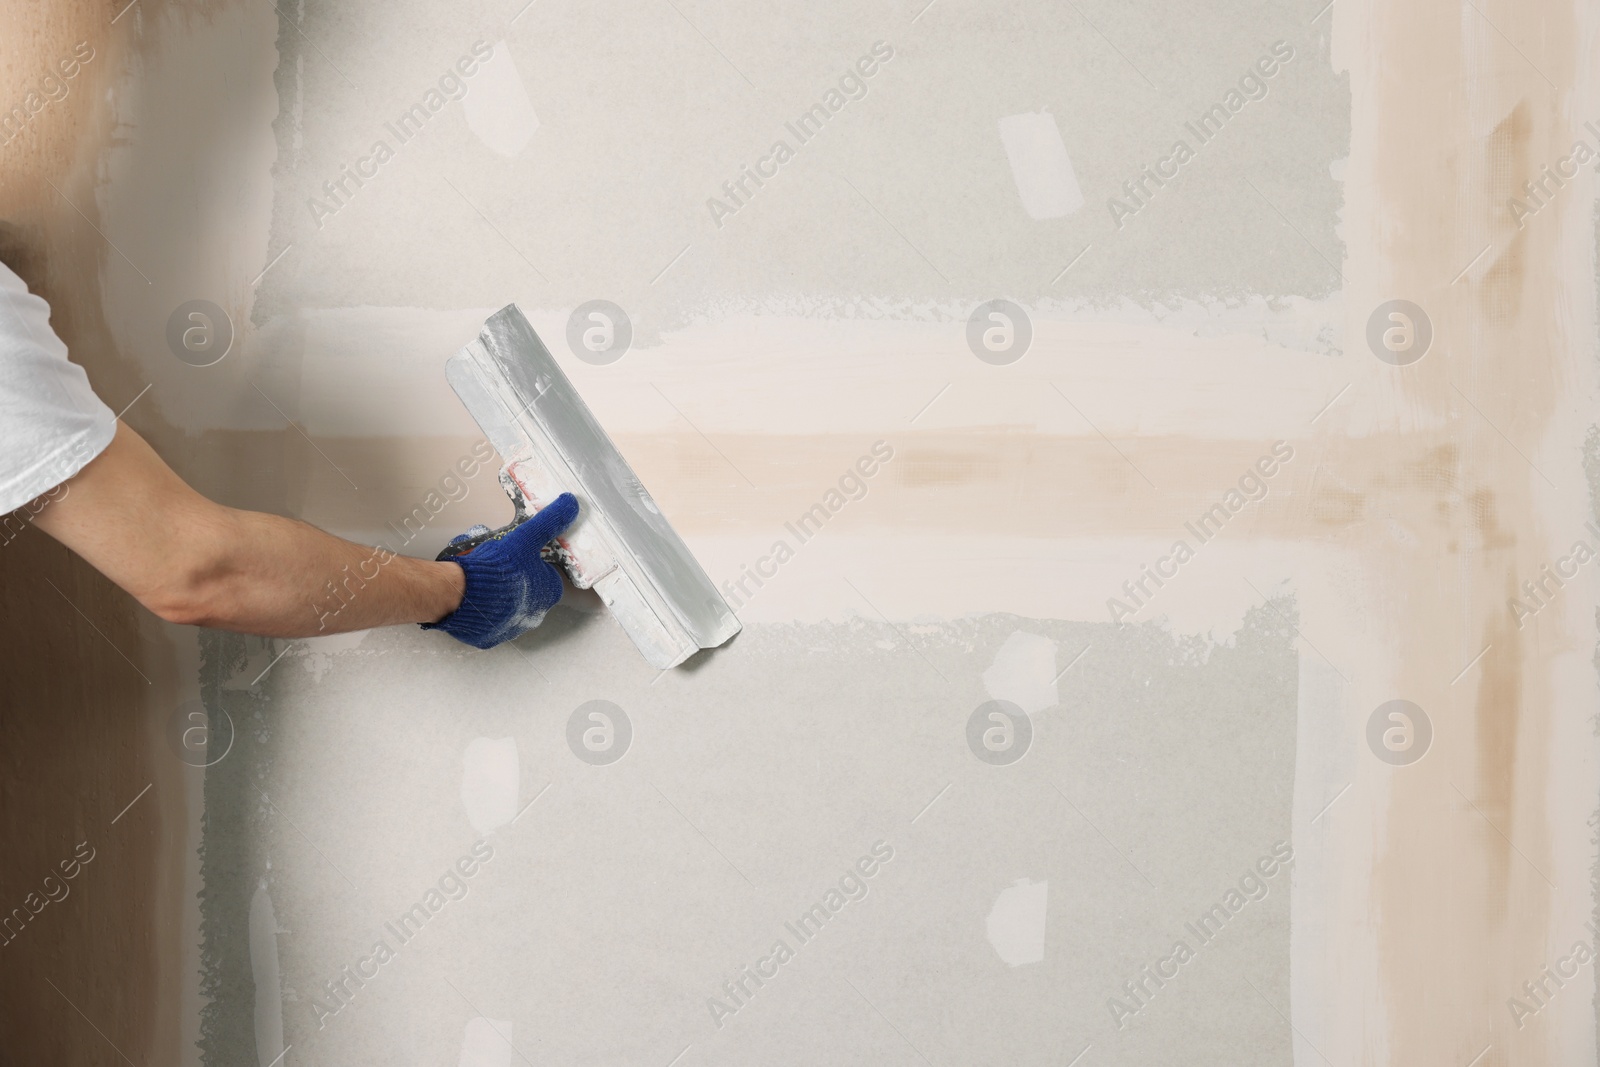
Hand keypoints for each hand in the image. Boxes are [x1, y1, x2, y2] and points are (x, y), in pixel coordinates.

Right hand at [422, 493, 578, 649]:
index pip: (547, 574)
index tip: (518, 553)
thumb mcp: (526, 538)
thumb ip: (549, 521)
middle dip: (512, 575)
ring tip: (480, 575)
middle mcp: (535, 614)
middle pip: (527, 589)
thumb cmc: (498, 570)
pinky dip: (480, 608)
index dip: (531, 561)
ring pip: (507, 605)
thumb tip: (570, 505)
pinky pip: (487, 620)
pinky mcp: (489, 637)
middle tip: (494, 560)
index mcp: (550, 593)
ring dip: (497, 592)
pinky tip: (472, 594)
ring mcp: (511, 628)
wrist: (462, 595)